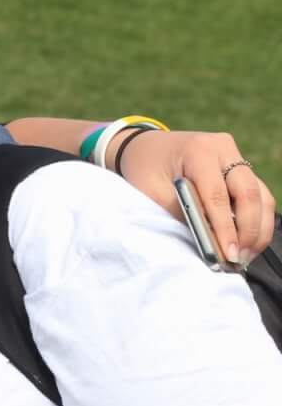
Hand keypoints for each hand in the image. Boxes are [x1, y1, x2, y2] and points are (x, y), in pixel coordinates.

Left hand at [118, 130, 275, 265]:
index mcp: (199, 150)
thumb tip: (211, 243)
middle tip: (239, 259)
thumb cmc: (144, 168)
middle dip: (249, 230)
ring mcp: (236, 157)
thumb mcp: (152, 190)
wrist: (144, 146)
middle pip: (249, 193)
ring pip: (260, 195)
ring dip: (258, 228)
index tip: (228, 254)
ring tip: (246, 255)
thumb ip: (181, 212)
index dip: (225, 228)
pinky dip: (256, 220)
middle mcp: (224, 149)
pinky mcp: (241, 169)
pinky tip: (247, 242)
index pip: (218, 195)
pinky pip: (257, 195)